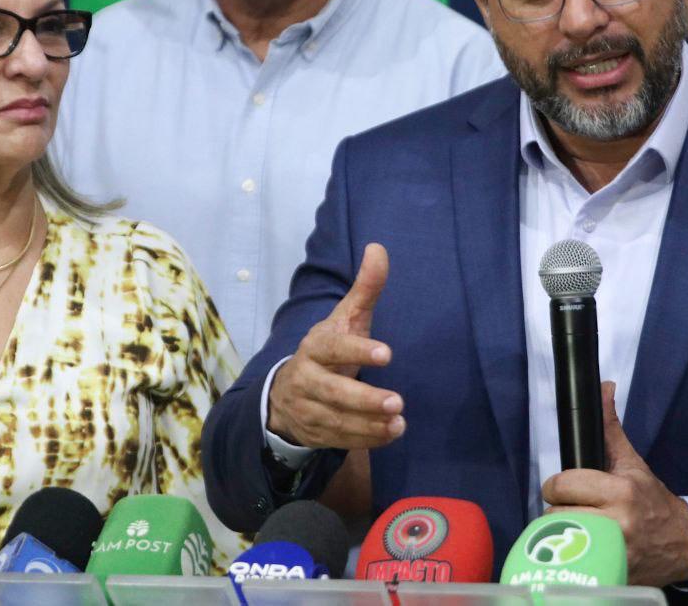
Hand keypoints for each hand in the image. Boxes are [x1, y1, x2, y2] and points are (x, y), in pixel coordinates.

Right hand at [267, 243, 404, 448]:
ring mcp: (308, 408)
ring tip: (400, 421)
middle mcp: (307, 378)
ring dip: (369, 424)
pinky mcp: (315, 432)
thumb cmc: (329, 349)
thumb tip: (379, 247)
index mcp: (315, 346)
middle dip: (364, 398)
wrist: (287, 392)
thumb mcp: (345, 319)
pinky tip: (391, 433)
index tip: (387, 354)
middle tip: (397, 401)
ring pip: (337, 419)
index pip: (332, 348)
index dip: (357, 351)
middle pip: (332, 391)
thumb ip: (365, 289)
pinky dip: (366, 439)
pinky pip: (340, 439)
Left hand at [542, 382, 687, 586]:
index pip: (564, 484)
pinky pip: (573, 562)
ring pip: (562, 539)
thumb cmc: (653, 502)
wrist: (684, 545)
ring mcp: (614, 552)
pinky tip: (584, 548)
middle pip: (557, 514)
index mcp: (621, 491)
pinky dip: (573, 556)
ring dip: (563, 534)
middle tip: (574, 508)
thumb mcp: (632, 463)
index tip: (566, 488)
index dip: (559, 486)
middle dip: (560, 509)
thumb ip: (610, 429)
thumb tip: (604, 388)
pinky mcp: (611, 572)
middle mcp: (617, 522)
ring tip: (579, 528)